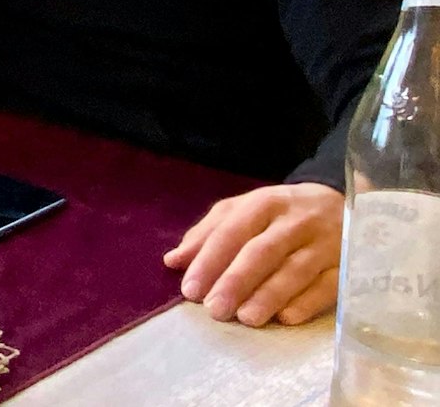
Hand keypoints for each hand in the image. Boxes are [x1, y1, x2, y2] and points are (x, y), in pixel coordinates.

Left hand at [163, 182, 342, 326]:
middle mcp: (295, 221)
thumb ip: (208, 233)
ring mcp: (325, 242)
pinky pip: (328, 285)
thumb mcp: (243, 211)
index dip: (210, 261)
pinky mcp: (349, 264)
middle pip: (263, 252)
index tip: (190, 290)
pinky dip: (307, 302)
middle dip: (236, 281)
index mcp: (264, 203)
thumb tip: (173, 261)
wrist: (340, 202)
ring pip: (295, 270)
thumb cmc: (280, 214)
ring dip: (269, 295)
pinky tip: (286, 318)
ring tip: (246, 318)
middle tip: (215, 309)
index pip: (232, 231)